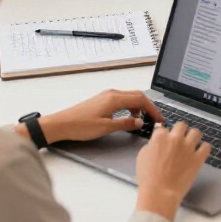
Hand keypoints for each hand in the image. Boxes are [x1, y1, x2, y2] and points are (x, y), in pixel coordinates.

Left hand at [34, 89, 164, 144]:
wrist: (61, 124)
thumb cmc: (80, 126)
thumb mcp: (106, 127)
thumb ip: (125, 124)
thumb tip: (140, 122)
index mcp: (115, 98)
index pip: (141, 100)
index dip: (152, 109)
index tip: (159, 119)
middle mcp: (112, 94)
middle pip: (137, 96)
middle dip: (148, 107)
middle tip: (155, 119)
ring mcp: (107, 96)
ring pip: (130, 97)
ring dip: (139, 107)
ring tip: (142, 120)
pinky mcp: (102, 100)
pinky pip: (122, 100)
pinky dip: (130, 107)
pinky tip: (128, 118)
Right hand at [136, 121, 211, 219]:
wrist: (160, 193)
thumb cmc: (148, 178)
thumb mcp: (142, 157)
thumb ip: (150, 146)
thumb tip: (155, 144)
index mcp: (160, 137)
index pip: (163, 128)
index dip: (163, 135)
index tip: (164, 141)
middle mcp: (176, 138)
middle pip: (182, 125)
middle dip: (180, 131)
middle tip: (178, 140)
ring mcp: (188, 147)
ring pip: (196, 132)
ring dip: (193, 137)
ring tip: (191, 145)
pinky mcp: (198, 157)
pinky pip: (206, 146)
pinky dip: (203, 148)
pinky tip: (199, 153)